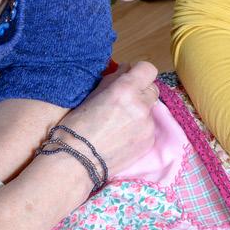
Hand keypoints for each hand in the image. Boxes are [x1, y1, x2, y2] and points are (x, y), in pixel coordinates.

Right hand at [43, 60, 158, 190]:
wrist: (76, 161)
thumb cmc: (76, 126)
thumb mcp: (92, 94)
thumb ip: (113, 79)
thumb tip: (126, 70)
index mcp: (125, 89)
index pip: (148, 69)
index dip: (139, 72)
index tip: (131, 77)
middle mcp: (141, 105)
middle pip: (152, 89)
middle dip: (141, 91)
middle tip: (124, 101)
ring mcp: (148, 125)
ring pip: (150, 110)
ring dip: (140, 111)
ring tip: (120, 122)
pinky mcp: (149, 142)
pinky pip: (149, 128)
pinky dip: (139, 128)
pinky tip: (122, 136)